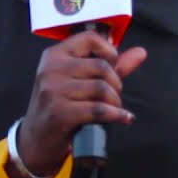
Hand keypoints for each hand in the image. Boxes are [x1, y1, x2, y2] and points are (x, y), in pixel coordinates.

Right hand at [17, 31, 146, 177]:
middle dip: (116, 83)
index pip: (90, 38)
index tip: (113, 66)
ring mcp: (52, 91)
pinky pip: (98, 110)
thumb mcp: (80, 82)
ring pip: (102, 88)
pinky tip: (123, 118)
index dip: (109, 51)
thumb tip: (141, 52)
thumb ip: (111, 66)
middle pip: (101, 66)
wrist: (36, 139)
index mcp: (54, 55)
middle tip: (114, 96)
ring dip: (115, 102)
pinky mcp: (59, 113)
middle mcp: (50, 69)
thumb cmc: (61, 106)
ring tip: (114, 109)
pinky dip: (116, 115)